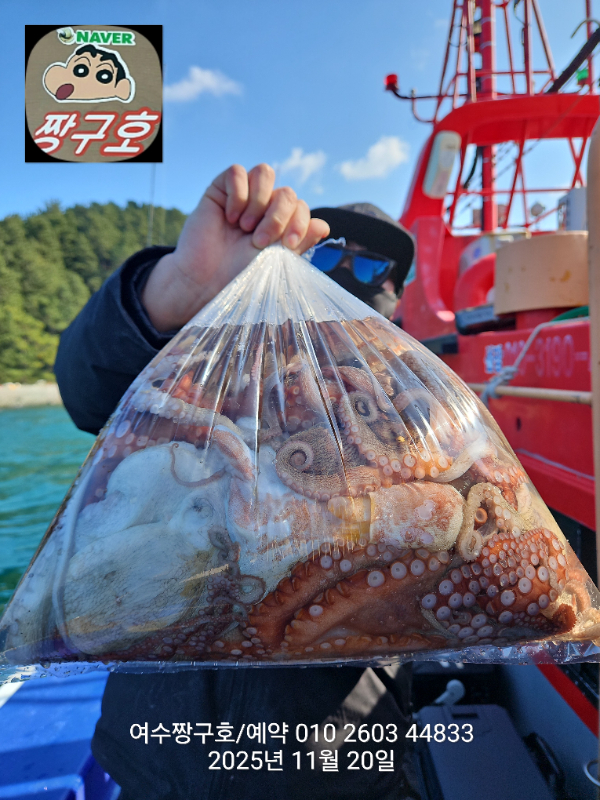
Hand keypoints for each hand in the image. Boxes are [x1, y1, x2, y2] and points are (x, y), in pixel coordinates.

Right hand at [141, 163, 329, 331]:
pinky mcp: (221, 189)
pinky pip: (238, 172)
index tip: (287, 243)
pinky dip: (238, 194)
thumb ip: (300, 241)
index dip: (299, 222)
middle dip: (278, 217)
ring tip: (244, 226)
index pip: (301, 207)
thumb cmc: (241, 275)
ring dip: (259, 201)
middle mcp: (264, 208)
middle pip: (287, 192)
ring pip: (265, 173)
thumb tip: (324, 226)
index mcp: (281, 224)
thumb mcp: (278, 260)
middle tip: (259, 241)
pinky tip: (229, 216)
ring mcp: (244, 196)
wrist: (207, 280)